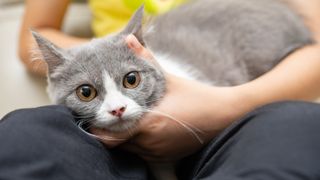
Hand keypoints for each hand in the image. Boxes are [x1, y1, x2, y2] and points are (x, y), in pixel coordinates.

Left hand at [91, 34, 245, 161]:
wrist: (224, 116)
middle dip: (111, 132)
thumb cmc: (197, 97)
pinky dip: (138, 145)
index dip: (99, 130)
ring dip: (124, 139)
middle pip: (117, 145)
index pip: (110, 137)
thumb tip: (129, 39)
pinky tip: (144, 130)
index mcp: (149, 125)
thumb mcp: (170, 79)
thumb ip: (146, 59)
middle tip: (111, 117)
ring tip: (127, 122)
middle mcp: (151, 144)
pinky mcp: (166, 157)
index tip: (97, 118)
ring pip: (130, 151)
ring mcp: (158, 153)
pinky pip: (143, 154)